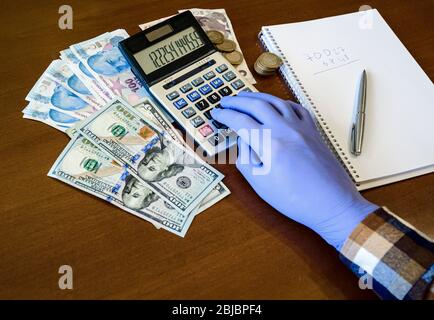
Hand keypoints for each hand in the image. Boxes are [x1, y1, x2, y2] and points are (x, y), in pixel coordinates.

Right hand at [211, 91, 377, 248]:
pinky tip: (276, 105)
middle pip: (256, 105)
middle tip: (225, 101)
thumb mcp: (260, 184)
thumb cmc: (294, 199)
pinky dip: (282, 102)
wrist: (331, 203)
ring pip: (276, 101)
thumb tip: (243, 139)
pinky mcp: (313, 131)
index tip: (216, 114)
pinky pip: (296, 108)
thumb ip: (246, 158)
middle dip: (237, 101)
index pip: (240, 121)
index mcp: (269, 144)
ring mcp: (301, 127)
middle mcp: (285, 129)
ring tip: (245, 97)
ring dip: (257, 96)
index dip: (225, 115)